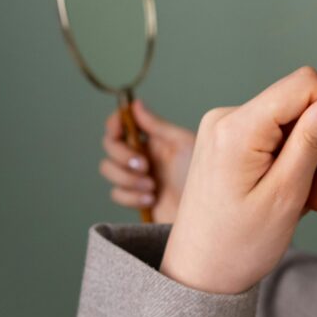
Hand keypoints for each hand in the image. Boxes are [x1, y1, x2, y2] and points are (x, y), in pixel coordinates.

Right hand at [100, 100, 194, 222]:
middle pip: (110, 145)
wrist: (208, 214)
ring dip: (127, 178)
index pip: (123, 123)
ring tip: (153, 187)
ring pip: (108, 169)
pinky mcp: (135, 198)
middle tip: (145, 166)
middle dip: (123, 155)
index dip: (115, 123)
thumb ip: (157, 125)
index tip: (119, 130)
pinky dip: (131, 197)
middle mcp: (143, 155)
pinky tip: (151, 199)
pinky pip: (116, 193)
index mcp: (154, 138)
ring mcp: (137, 176)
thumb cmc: (205, 175)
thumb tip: (135, 103)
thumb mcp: (183, 144)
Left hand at [159, 67, 316, 294]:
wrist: (200, 275)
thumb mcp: (287, 193)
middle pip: (299, 104)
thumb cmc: (239, 244)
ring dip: (309, 158)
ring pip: (291, 121)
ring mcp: (224, 127)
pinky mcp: (228, 139)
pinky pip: (274, 134)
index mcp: (237, 127)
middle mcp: (226, 117)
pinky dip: (291, 161)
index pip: (303, 84)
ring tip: (304, 200)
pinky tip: (289, 192)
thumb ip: (313, 139)